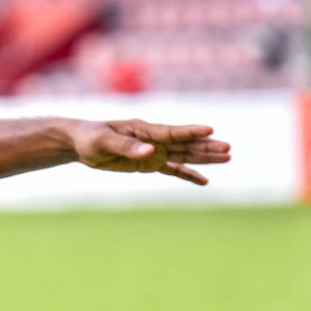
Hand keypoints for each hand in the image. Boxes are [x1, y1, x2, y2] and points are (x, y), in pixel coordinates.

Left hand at [72, 120, 230, 185]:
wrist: (81, 144)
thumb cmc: (91, 137)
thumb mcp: (104, 142)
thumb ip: (126, 147)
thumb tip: (148, 152)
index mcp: (144, 130)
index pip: (172, 132)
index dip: (191, 132)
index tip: (210, 130)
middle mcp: (154, 140)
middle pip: (184, 144)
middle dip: (206, 147)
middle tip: (228, 148)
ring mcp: (154, 151)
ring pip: (184, 155)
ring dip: (204, 158)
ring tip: (227, 157)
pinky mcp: (149, 163)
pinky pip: (172, 169)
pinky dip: (188, 174)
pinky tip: (204, 181)